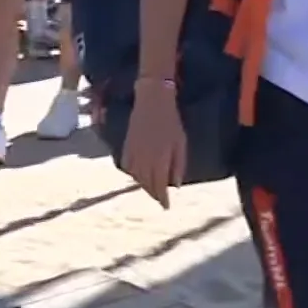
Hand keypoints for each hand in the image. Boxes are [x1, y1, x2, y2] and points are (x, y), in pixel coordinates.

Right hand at [120, 81, 185, 208]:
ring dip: (143, 185)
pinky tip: (137, 174)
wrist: (152, 101)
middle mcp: (144, 159)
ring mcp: (134, 152)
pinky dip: (132, 173)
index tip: (166, 206)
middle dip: (154, 193)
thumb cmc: (171, 121)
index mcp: (159, 159)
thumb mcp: (180, 142)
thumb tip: (175, 185)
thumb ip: (178, 164)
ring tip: (150, 189)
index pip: (159, 186)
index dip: (162, 198)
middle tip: (160, 199)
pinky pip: (127, 165)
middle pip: (146, 183)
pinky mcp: (127, 145)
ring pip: (136, 176)